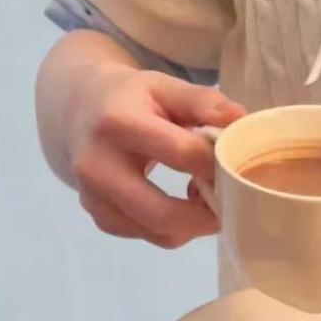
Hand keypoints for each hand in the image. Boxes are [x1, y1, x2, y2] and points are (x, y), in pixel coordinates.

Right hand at [69, 65, 245, 247]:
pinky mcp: (97, 217)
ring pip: (155, 231)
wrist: (78, 111)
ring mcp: (93, 198)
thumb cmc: (131, 97)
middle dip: (206, 215)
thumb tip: (241, 120)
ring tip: (210, 197)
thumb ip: (202, 101)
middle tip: (234, 201)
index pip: (181, 154)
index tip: (238, 163)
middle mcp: (97, 167)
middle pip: (162, 212)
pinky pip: (144, 235)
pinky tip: (184, 202)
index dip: (215, 163)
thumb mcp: (164, 86)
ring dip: (191, 224)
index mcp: (118, 124)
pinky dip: (172, 227)